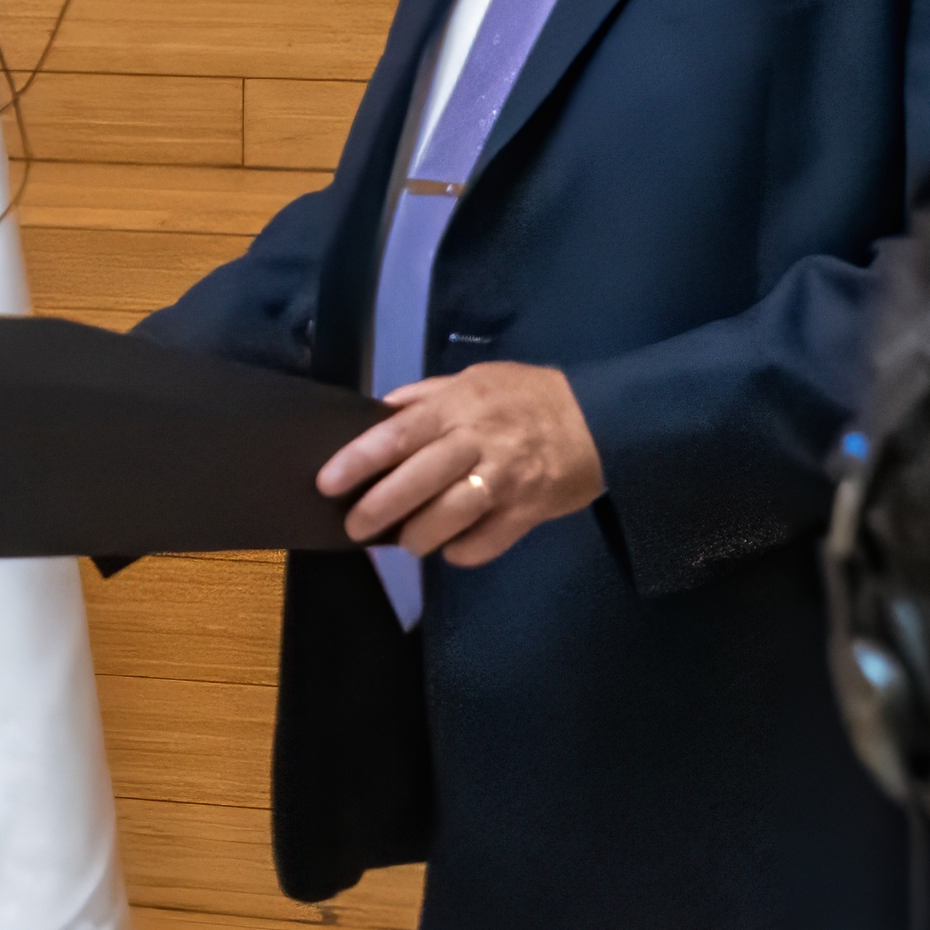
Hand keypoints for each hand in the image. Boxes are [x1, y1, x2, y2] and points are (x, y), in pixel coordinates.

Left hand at [318, 360, 603, 569]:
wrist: (601, 419)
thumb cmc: (528, 397)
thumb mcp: (475, 378)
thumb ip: (426, 396)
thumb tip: (380, 413)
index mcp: (458, 406)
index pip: (397, 434)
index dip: (358, 460)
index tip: (327, 483)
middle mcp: (478, 441)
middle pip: (418, 480)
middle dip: (379, 508)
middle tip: (356, 528)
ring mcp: (505, 478)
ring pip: (450, 516)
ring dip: (419, 536)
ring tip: (408, 541)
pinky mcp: (529, 511)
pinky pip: (486, 542)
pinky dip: (463, 551)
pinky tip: (453, 548)